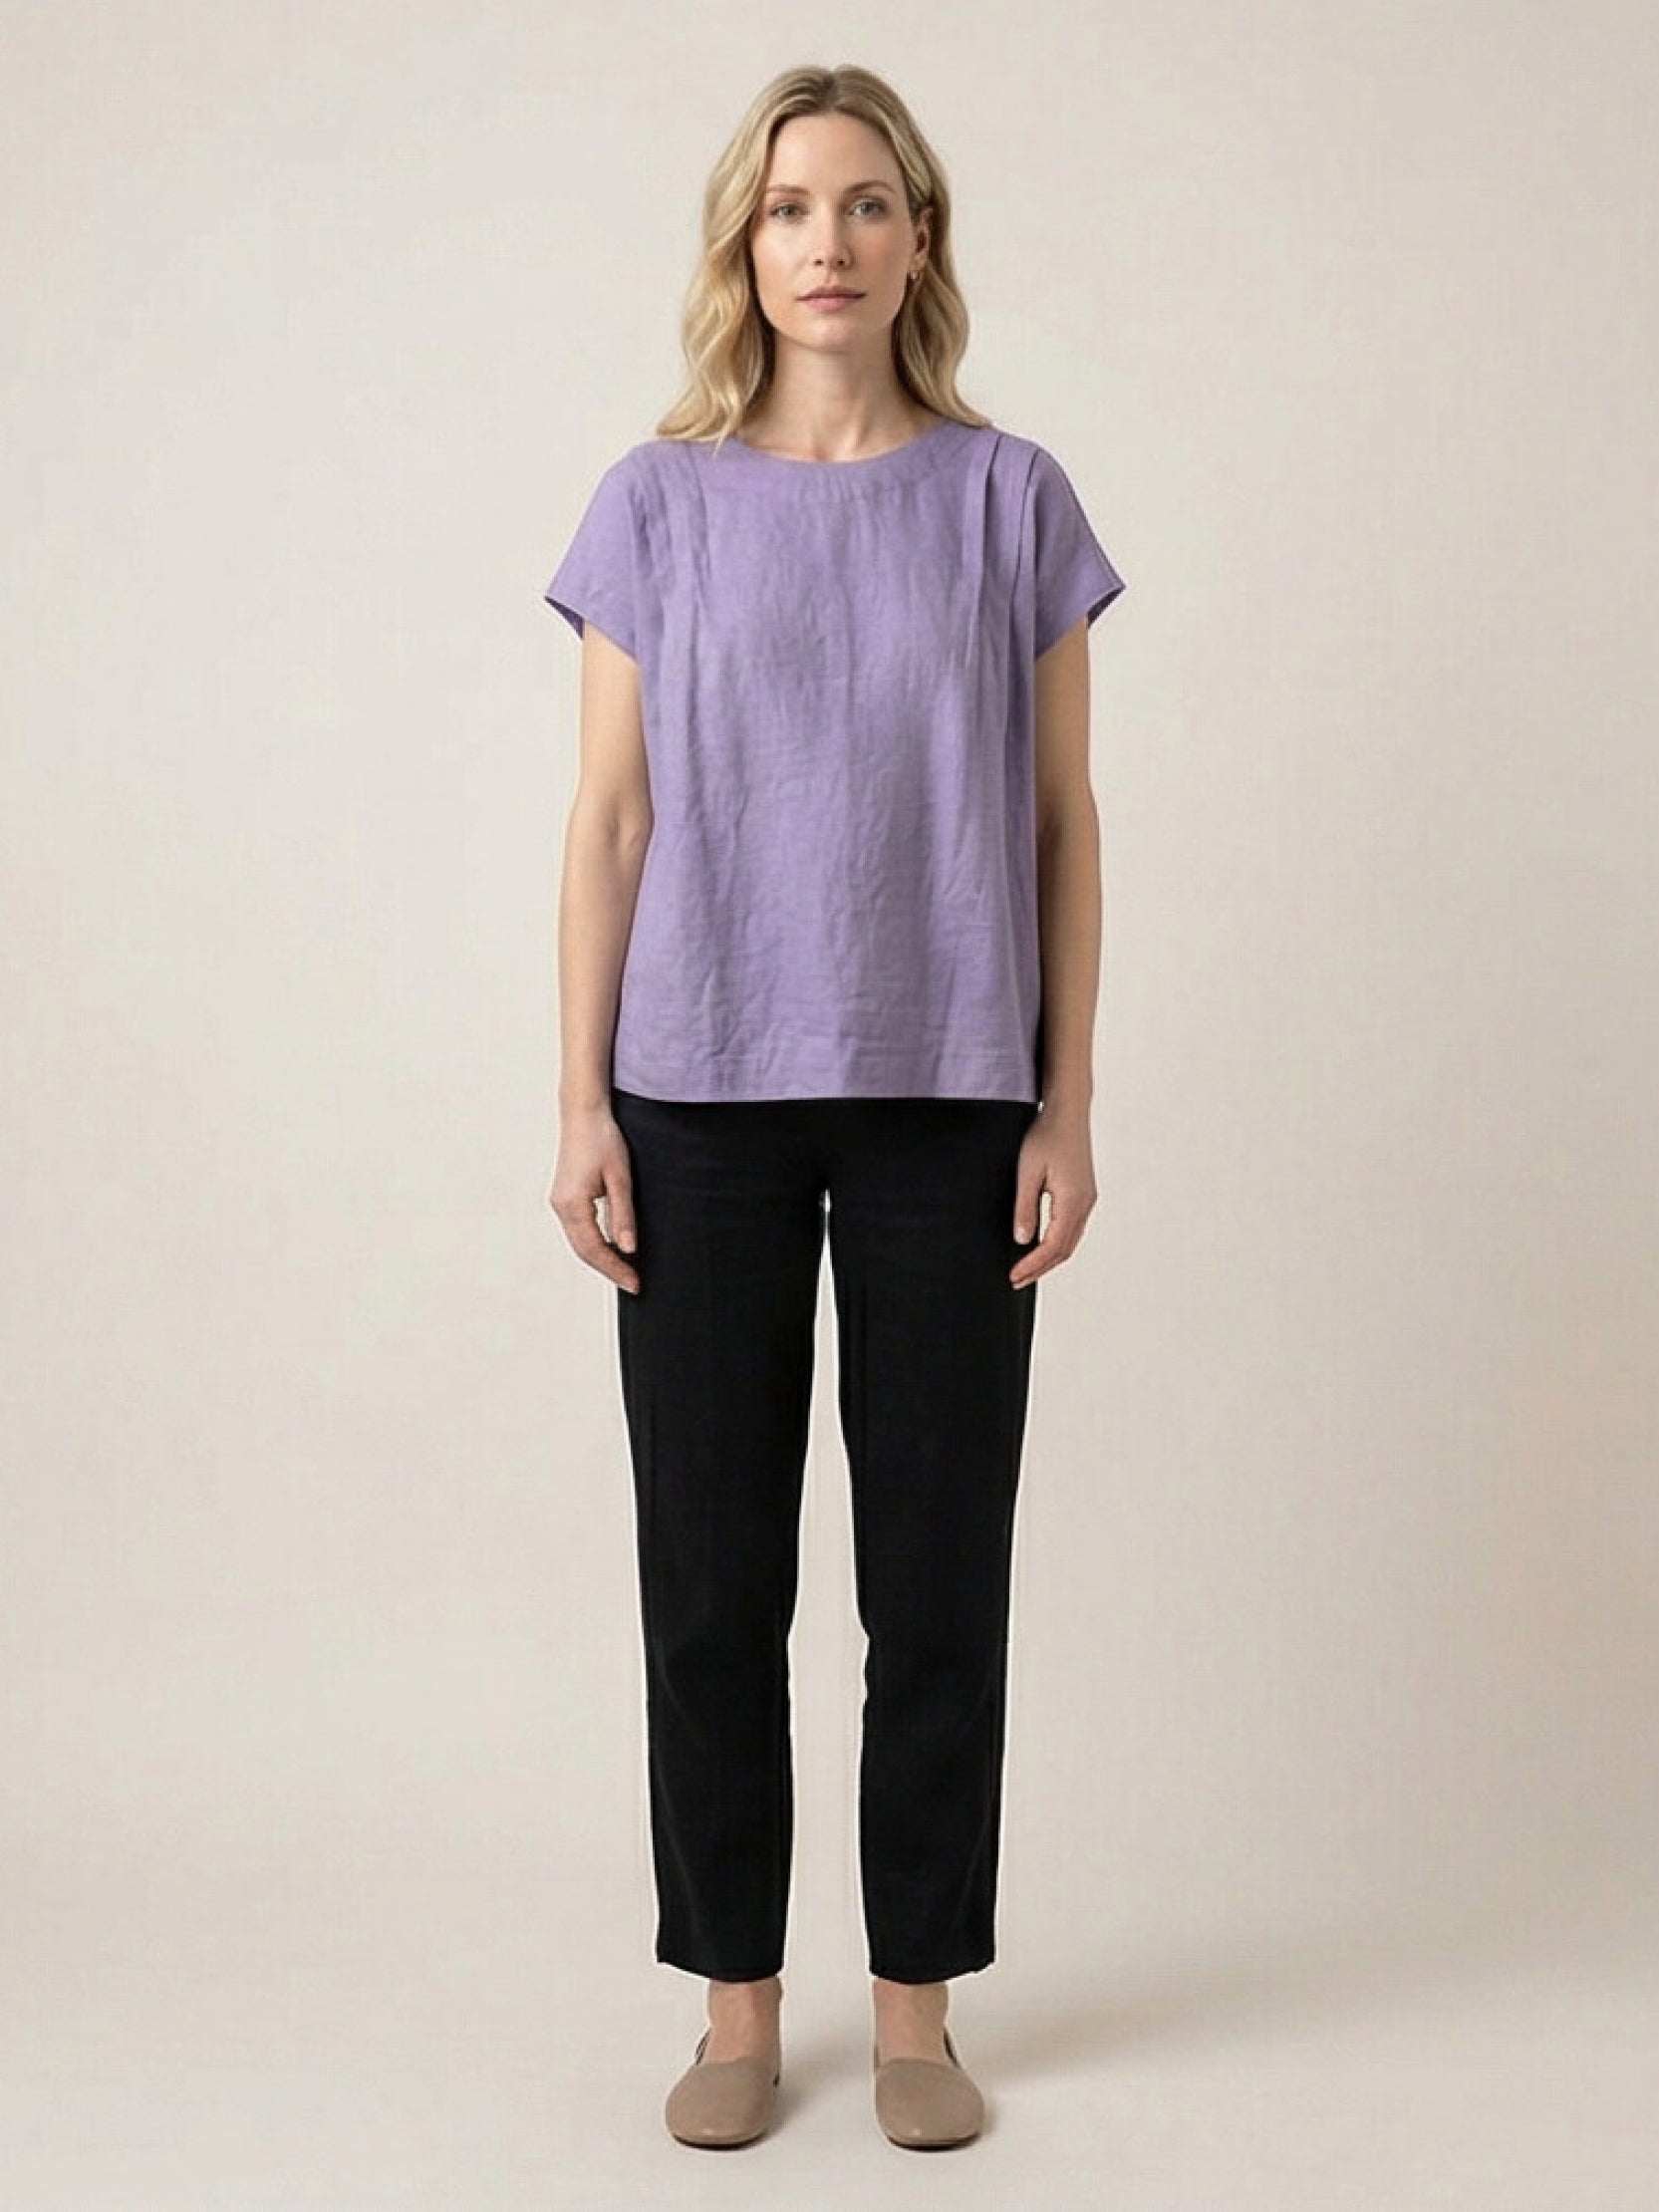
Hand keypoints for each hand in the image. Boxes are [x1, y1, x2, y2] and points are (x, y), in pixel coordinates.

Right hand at [548, 1100, 640, 1293]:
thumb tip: (628, 1249)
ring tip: (625, 1270)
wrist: (583, 1114)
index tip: (634, 1283)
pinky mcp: (565, 1197)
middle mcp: (561, 1206)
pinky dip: (595, 1242)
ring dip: (601, 1257)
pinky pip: (579, 1229)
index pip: (595, 1249)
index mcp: (572, 1204)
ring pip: (580, 1242)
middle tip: (633, 1283)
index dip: (615, 1268)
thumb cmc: (603, 1139)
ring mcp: (560, 1202)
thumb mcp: (620, 1178)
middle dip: (609, 1269)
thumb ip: (623, 1215)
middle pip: (584, 1250)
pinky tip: (612, 1247)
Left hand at [1009, 1103, 1096, 1288]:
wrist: (1068, 1112)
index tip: (1014, 1275)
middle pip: (1064, 1249)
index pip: (1053, 1245)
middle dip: (1040, 1268)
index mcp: (1073, 1201)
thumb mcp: (1028, 1172)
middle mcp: (1085, 1204)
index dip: (1033, 1264)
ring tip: (1025, 1270)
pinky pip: (1072, 1228)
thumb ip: (1025, 1207)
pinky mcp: (1084, 1194)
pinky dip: (1056, 1244)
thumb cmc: (1045, 1136)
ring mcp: (1087, 1199)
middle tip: (1015, 1280)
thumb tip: (1023, 1240)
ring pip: (1070, 1241)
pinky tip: (1040, 1246)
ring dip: (1048, 1258)